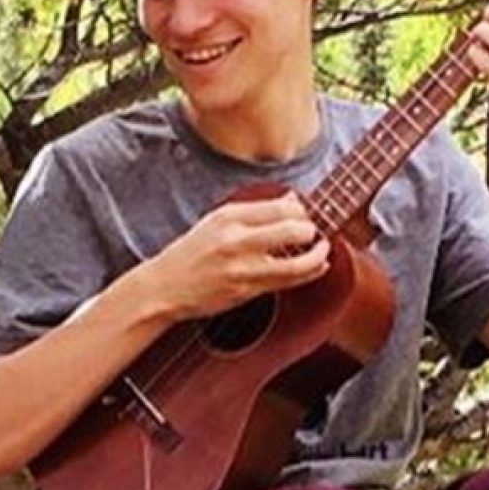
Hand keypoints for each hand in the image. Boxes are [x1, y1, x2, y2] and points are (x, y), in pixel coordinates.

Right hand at [139, 193, 329, 321]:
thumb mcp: (216, 221)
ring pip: (297, 262)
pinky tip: (318, 267)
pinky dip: (310, 273)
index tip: (304, 213)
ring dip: (318, 255)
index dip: (301, 210)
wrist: (165, 287)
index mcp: (229, 216)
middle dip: (312, 229)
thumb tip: (292, 199)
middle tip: (314, 231)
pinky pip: (288, 282)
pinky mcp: (247, 291)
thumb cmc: (192, 253)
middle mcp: (237, 240)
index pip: (281, 206)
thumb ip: (255, 211)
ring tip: (323, 249)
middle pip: (294, 229)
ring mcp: (243, 267)